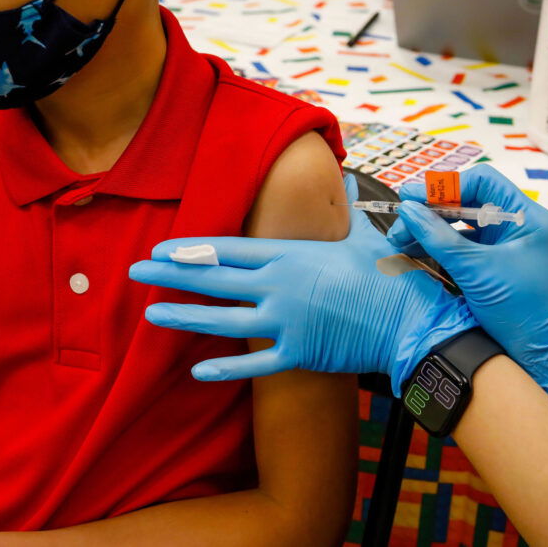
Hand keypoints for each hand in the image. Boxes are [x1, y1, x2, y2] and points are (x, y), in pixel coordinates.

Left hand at [130, 175, 475, 395]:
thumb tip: (348, 177)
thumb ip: (346, 208)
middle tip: (135, 272)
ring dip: (184, 316)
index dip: (191, 249)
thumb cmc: (388, 273)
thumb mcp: (363, 234)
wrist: (413, 320)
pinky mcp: (298, 353)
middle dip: (170, 274)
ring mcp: (286, 320)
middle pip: (214, 278)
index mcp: (290, 254)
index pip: (228, 248)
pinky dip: (225, 368)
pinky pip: (254, 364)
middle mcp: (279, 285)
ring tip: (151, 314)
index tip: (161, 249)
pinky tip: (196, 370)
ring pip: (223, 319)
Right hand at [387, 164, 547, 408]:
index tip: (411, 195)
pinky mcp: (491, 261)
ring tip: (399, 237)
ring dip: (429, 227)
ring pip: (460, 222)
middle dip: (431, 209)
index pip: (482, 182)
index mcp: (526, 217)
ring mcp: (503, 243)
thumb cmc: (518, 308)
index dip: (445, 185)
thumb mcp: (475, 270)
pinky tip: (413, 248)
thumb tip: (408, 210)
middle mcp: (516, 224)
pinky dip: (436, 244)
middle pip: (468, 200)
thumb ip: (440, 238)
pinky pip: (460, 243)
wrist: (537, 351)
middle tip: (400, 217)